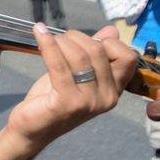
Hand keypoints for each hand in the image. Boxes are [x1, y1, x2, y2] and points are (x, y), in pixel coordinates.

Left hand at [6, 25, 136, 149]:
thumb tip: (112, 30)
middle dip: (77, 37)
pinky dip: (48, 45)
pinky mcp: (68, 103)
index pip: (127, 57)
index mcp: (114, 90)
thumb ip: (95, 54)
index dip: (107, 43)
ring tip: (47, 39)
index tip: (84, 43)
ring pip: (80, 56)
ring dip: (61, 41)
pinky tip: (39, 33)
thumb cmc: (54, 99)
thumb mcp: (77, 74)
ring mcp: (89, 102)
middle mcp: (107, 98)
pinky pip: (59, 65)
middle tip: (60, 40)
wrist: (32, 128)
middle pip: (99, 51)